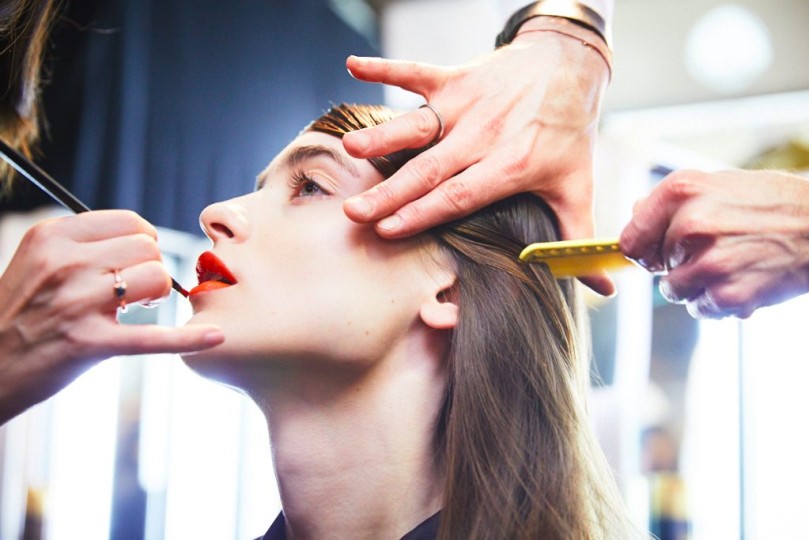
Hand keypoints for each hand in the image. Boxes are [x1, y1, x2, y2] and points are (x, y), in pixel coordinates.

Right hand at [0, 210, 223, 422]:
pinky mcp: (88, 343)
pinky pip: (154, 337)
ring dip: (157, 296)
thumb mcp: (39, 260)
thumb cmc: (21, 312)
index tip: (134, 261)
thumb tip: (142, 236)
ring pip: (157, 279)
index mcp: (52, 236)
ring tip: (134, 309)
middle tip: (133, 292)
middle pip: (148, 249)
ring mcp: (76, 303)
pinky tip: (215, 338)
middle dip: (151, 269)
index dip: (144, 243)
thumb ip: (84, 242)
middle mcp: (64, 263)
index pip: (131, 223)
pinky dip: (189, 339)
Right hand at [342, 23, 612, 294]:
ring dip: (384, 135)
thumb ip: (577, 238)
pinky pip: (417, 71)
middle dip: (391, 193)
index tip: (389, 230)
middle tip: (356, 213)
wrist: (570, 65)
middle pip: (430, 170)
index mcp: (510, 166)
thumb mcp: (575, 186)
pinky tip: (352, 67)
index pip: (460, 196)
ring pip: (419, 124)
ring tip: (351, 149)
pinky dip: (385, 67)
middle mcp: (484, 136)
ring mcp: (467, 104)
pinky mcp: (456, 77)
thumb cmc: (567, 131)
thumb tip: (602, 286)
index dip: (423, 214)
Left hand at [620, 169, 808, 318]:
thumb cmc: (774, 204)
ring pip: (673, 291)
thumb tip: (637, 215)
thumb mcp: (718, 184)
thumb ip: (673, 202)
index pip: (631, 239)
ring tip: (729, 265)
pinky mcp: (728, 293)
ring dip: (695, 286)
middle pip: (654, 267)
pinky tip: (743, 279)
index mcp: (681, 192)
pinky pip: (700, 308)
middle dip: (677, 264)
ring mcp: (709, 261)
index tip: (656, 253)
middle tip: (715, 250)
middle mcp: (690, 224)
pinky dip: (717, 301)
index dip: (643, 250)